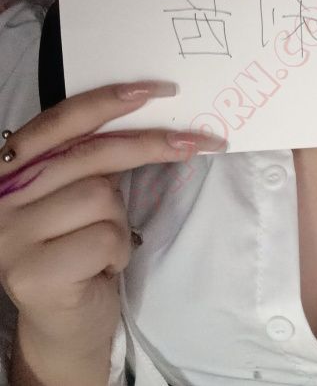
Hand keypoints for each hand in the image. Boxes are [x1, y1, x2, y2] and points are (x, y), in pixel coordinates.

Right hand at [0, 81, 224, 368]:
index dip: (107, 102)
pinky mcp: (32, 272)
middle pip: (92, 154)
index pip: (60, 122)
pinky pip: (105, 236)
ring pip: (101, 196)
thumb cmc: (79, 251)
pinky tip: (102, 267)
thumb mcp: (80, 197)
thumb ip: (91, 162)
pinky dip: (118, 251)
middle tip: (201, 142)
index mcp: (11, 170)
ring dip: (121, 221)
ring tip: (107, 244)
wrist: (65, 323)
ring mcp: (11, 235)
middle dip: (154, 145)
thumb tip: (153, 114)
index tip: (155, 90)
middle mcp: (1, 197)